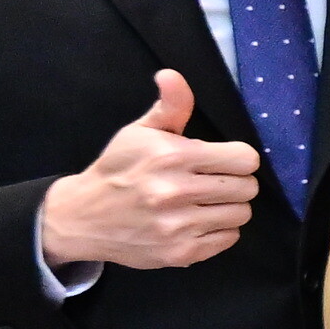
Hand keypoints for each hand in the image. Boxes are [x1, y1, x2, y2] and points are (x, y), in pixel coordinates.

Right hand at [39, 69, 261, 272]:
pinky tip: (196, 221)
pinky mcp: (180, 253)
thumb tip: (172, 75)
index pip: (245, 159)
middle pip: (247, 188)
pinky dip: (218, 231)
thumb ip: (169, 105)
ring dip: (228, 207)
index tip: (222, 161)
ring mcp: (178, 226)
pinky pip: (228, 239)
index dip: (237, 158)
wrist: (82, 217)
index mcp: (171, 157)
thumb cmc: (118, 170)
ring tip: (204, 202)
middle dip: (234, 182)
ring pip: (241, 214)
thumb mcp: (139, 132)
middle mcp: (176, 192)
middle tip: (213, 182)